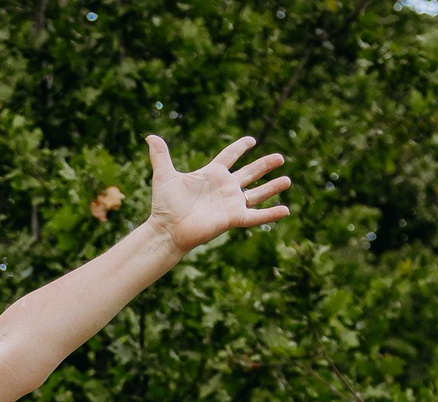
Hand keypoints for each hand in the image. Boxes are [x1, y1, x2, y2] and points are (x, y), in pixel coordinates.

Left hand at [143, 135, 289, 255]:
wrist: (166, 229)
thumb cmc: (165, 205)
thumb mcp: (164, 176)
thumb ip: (160, 156)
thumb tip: (150, 136)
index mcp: (211, 175)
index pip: (229, 157)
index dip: (239, 148)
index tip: (251, 140)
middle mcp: (224, 188)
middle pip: (250, 173)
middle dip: (265, 165)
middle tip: (280, 157)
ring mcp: (230, 203)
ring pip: (257, 194)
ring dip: (272, 187)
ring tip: (287, 179)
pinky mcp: (233, 218)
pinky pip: (256, 215)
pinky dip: (271, 213)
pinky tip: (286, 210)